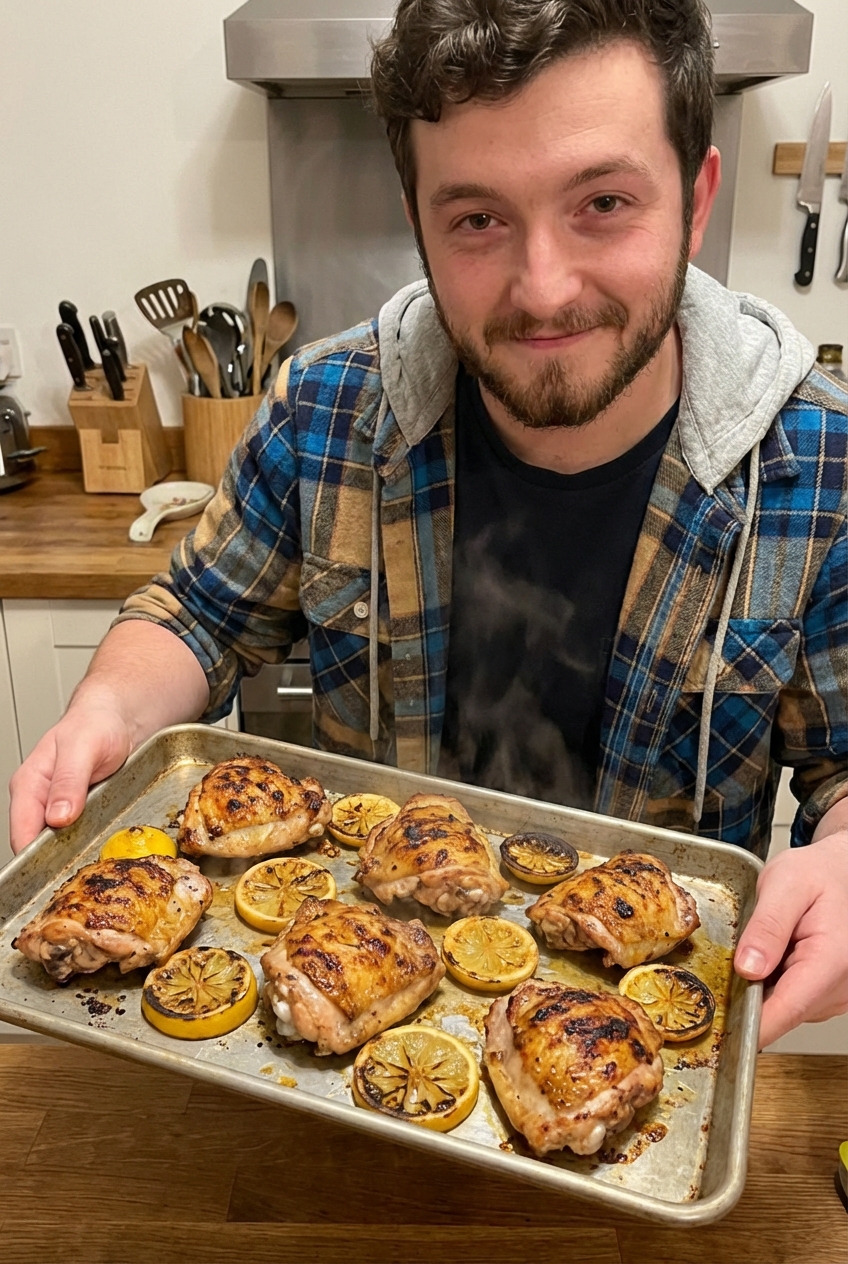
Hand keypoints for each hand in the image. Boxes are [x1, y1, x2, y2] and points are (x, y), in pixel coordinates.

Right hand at [9, 703, 133, 853]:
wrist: (116, 719)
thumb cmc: (95, 724)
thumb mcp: (83, 747)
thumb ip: (69, 781)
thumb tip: (57, 817)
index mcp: (29, 784)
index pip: (21, 833)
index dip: (36, 855)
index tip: (57, 867)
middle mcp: (40, 800)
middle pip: (40, 845)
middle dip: (59, 857)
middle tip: (84, 863)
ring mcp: (59, 808)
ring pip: (61, 844)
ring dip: (77, 851)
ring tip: (96, 854)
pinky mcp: (78, 813)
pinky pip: (80, 836)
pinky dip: (90, 841)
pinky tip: (103, 841)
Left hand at [734, 832, 847, 1048]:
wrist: (841, 872)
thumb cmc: (819, 874)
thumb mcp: (786, 885)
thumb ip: (767, 926)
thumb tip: (747, 968)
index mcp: (831, 960)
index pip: (786, 1010)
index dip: (749, 1023)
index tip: (719, 1021)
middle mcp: (838, 986)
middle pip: (780, 1011)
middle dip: (749, 994)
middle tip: (734, 955)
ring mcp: (834, 994)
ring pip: (782, 1007)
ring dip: (761, 986)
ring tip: (760, 947)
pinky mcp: (825, 994)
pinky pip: (789, 998)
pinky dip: (772, 981)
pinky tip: (771, 954)